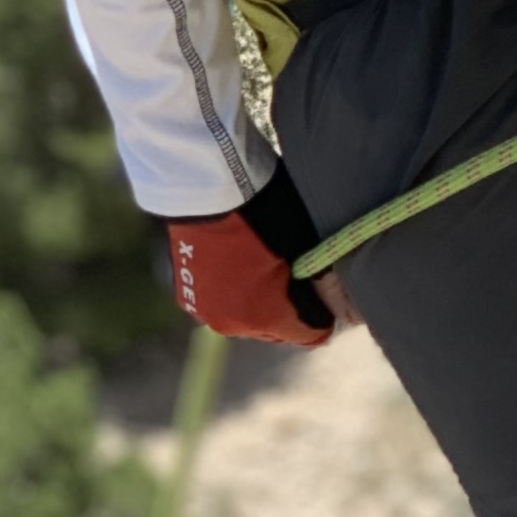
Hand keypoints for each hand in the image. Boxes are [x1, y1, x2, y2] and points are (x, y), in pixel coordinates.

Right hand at [163, 175, 361, 345]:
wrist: (205, 181)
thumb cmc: (265, 208)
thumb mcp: (305, 243)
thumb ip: (319, 280)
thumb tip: (334, 293)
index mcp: (264, 317)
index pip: (311, 335)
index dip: (324, 313)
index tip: (327, 291)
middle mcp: (231, 325)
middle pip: (276, 330)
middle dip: (290, 308)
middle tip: (298, 274)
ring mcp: (202, 310)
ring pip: (246, 316)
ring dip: (257, 298)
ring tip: (264, 264)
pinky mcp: (182, 291)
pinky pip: (219, 298)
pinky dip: (230, 286)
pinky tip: (235, 258)